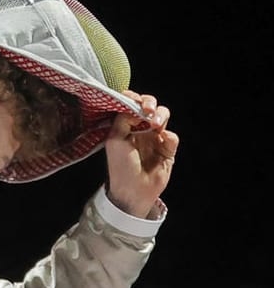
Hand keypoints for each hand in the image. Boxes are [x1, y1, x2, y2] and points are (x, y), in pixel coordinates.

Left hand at [104, 90, 178, 217]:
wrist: (134, 189)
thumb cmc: (120, 166)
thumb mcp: (115, 140)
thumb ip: (122, 120)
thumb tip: (133, 106)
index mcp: (123, 126)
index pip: (129, 104)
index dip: (132, 98)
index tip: (133, 100)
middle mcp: (139, 128)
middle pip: (149, 105)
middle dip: (149, 102)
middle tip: (147, 109)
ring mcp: (154, 137)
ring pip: (163, 115)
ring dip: (161, 115)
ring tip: (155, 125)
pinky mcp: (167, 148)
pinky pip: (172, 136)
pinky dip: (169, 136)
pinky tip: (163, 142)